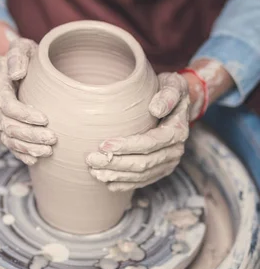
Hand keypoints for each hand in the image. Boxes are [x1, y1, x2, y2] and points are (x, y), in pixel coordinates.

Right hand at [0, 38, 56, 164]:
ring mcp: (0, 118)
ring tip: (48, 151)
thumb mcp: (23, 47)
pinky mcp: (7, 127)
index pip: (6, 104)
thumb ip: (17, 55)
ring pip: (8, 138)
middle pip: (8, 125)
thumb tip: (17, 73)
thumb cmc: (27, 56)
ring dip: (28, 147)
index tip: (45, 119)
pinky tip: (35, 160)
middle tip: (53, 139)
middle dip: (30, 134)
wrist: (24, 65)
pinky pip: (10, 145)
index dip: (24, 114)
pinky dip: (21, 153)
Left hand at [86, 72, 190, 191]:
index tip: (104, 144)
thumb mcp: (173, 85)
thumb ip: (167, 95)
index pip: (149, 143)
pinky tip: (108, 182)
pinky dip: (124, 183)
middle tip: (91, 159)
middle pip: (143, 163)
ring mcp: (168, 163)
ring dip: (116, 175)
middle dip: (116, 163)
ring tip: (94, 171)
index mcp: (177, 131)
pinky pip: (142, 181)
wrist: (176, 102)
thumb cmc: (169, 90)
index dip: (126, 146)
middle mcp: (175, 151)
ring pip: (141, 175)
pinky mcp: (160, 170)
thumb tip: (155, 109)